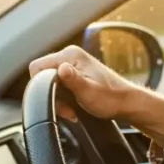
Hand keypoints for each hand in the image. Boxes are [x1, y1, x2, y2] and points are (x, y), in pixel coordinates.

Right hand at [28, 45, 163, 146]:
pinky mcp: (74, 75)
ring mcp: (72, 65)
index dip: (41, 86)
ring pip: (50, 83)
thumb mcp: (89, 91)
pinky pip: (59, 87)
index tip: (57, 100)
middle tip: (67, 108)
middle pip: (42, 76)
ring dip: (58, 100)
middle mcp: (69, 56)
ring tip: (72, 109)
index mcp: (70, 55)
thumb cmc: (111, 98)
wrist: (127, 103)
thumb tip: (61, 69)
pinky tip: (74, 106)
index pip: (37, 67)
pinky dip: (63, 99)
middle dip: (51, 96)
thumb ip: (72, 80)